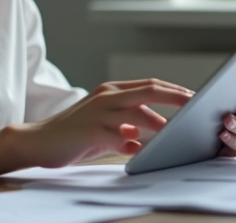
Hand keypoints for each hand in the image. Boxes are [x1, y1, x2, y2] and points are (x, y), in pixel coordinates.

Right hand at [21, 79, 193, 167]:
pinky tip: (141, 151)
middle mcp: (106, 96)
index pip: (149, 84)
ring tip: (176, 134)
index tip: (194, 96)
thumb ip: (130, 124)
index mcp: (111, 90)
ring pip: (138, 113)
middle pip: (149, 90)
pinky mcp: (91, 130)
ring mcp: (98, 112)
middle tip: (196, 106)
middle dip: (176, 97)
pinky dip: (134, 144)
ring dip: (159, 124)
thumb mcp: (106, 124)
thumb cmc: (76, 134)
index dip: (173, 89)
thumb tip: (157, 132)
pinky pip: (120, 137)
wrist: (39, 141)